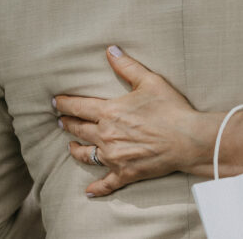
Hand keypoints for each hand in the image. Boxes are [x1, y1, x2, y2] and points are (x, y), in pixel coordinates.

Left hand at [53, 46, 214, 196]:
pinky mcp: (125, 173)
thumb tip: (110, 50)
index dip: (64, 104)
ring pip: (86, 155)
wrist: (187, 139)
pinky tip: (88, 192)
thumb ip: (127, 66)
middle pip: (79, 129)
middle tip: (60, 121)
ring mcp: (114, 157)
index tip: (55, 102)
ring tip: (71, 145)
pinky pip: (106, 183)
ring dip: (75, 149)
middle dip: (68, 124)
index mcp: (109, 112)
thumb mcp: (149, 81)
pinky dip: (96, 188)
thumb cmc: (170, 108)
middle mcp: (106, 135)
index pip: (78, 107)